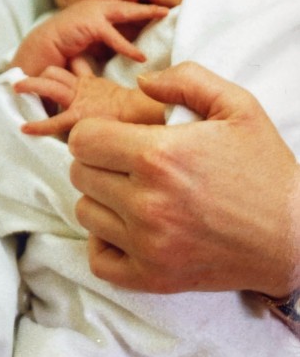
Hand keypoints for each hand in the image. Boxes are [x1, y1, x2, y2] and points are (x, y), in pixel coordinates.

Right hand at [11, 0, 167, 77]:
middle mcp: (95, 6)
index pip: (121, 9)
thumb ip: (107, 40)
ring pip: (124, 12)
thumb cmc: (65, 46)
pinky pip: (114, 36)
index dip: (139, 10)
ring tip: (163, 15)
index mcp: (95, 9)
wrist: (42, 46)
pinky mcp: (90, 25)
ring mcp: (92, 12)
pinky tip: (140, 56)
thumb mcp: (90, 40)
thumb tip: (130, 49)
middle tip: (167, 9)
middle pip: (127, 6)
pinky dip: (128, 47)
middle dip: (147, 7)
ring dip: (145, 13)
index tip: (157, 12)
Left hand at [15, 67, 165, 135]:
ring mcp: (78, 100)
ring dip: (30, 86)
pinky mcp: (77, 116)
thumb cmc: (139, 108)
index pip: (72, 67)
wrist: (147, 113)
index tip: (45, 71)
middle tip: (19, 81)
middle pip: (54, 73)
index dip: (60, 69)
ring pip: (49, 86)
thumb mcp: (121, 94)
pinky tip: (24, 129)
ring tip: (15, 87)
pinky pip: (54, 121)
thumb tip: (125, 86)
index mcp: (91, 83)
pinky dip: (38, 125)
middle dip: (38, 77)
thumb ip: (112, 88)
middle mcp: (81, 89)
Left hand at [68, 62, 299, 295]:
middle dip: (98, 160)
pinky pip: (99, 259)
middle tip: (129, 161)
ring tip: (133, 191)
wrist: (296, 235)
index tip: (118, 135)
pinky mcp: (154, 277)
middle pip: (80, 173)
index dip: (96, 131)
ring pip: (85, 212)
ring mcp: (149, 245)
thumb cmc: (264, 168)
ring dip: (101, 198)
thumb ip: (185, 79)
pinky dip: (105, 242)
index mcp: (158, 156)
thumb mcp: (236, 105)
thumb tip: (141, 80)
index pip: (83, 139)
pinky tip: (128, 226)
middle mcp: (147, 203)